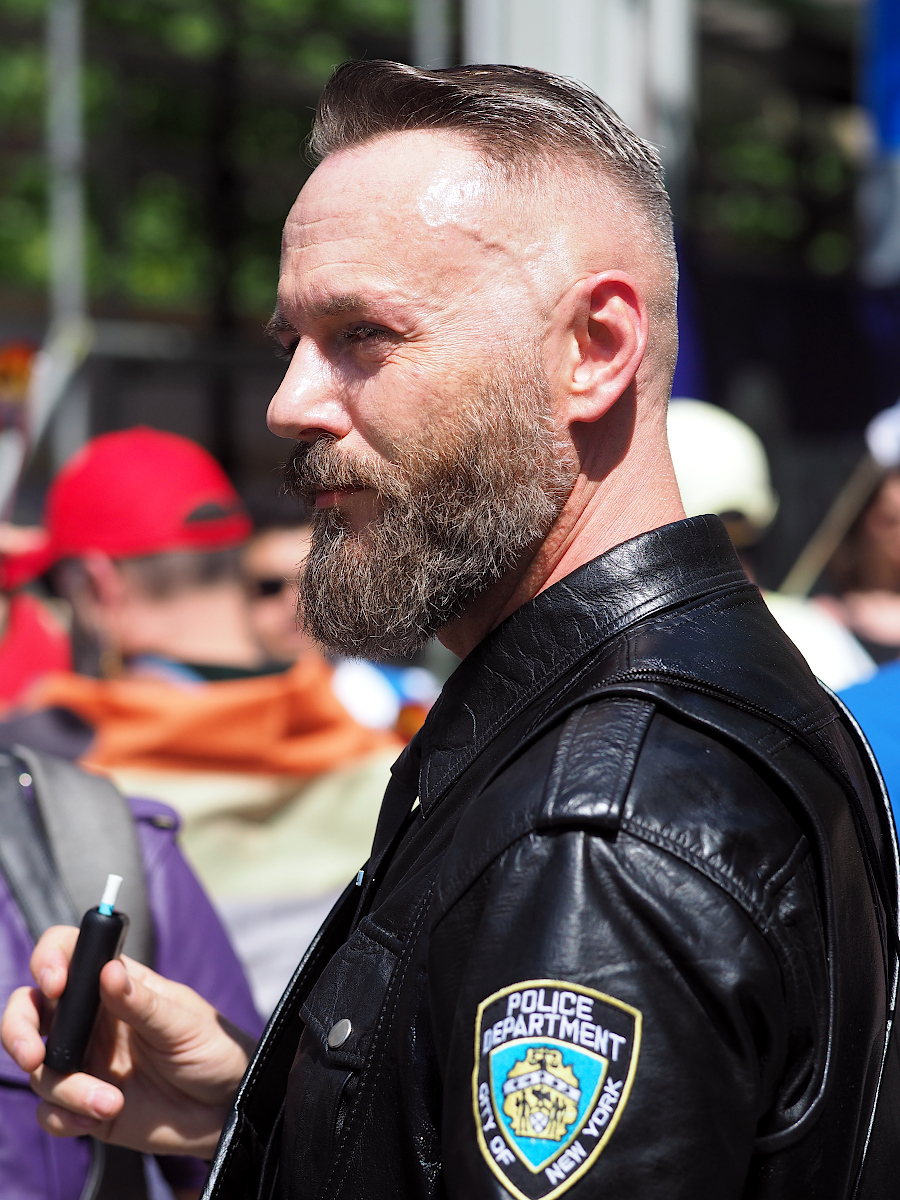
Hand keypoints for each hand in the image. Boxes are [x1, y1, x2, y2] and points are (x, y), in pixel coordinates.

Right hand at [1, 925, 255, 1156]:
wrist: (226, 1109)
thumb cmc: (214, 1050)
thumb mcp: (184, 1024)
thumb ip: (143, 1004)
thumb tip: (108, 972)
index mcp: (116, 985)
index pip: (67, 953)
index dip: (50, 959)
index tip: (54, 982)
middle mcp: (92, 1020)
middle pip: (30, 1009)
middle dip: (16, 1028)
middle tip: (32, 1056)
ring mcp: (86, 1062)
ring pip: (39, 1066)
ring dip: (66, 1088)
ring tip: (109, 1101)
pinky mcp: (85, 1104)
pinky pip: (50, 1109)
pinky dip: (63, 1115)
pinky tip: (96, 1118)